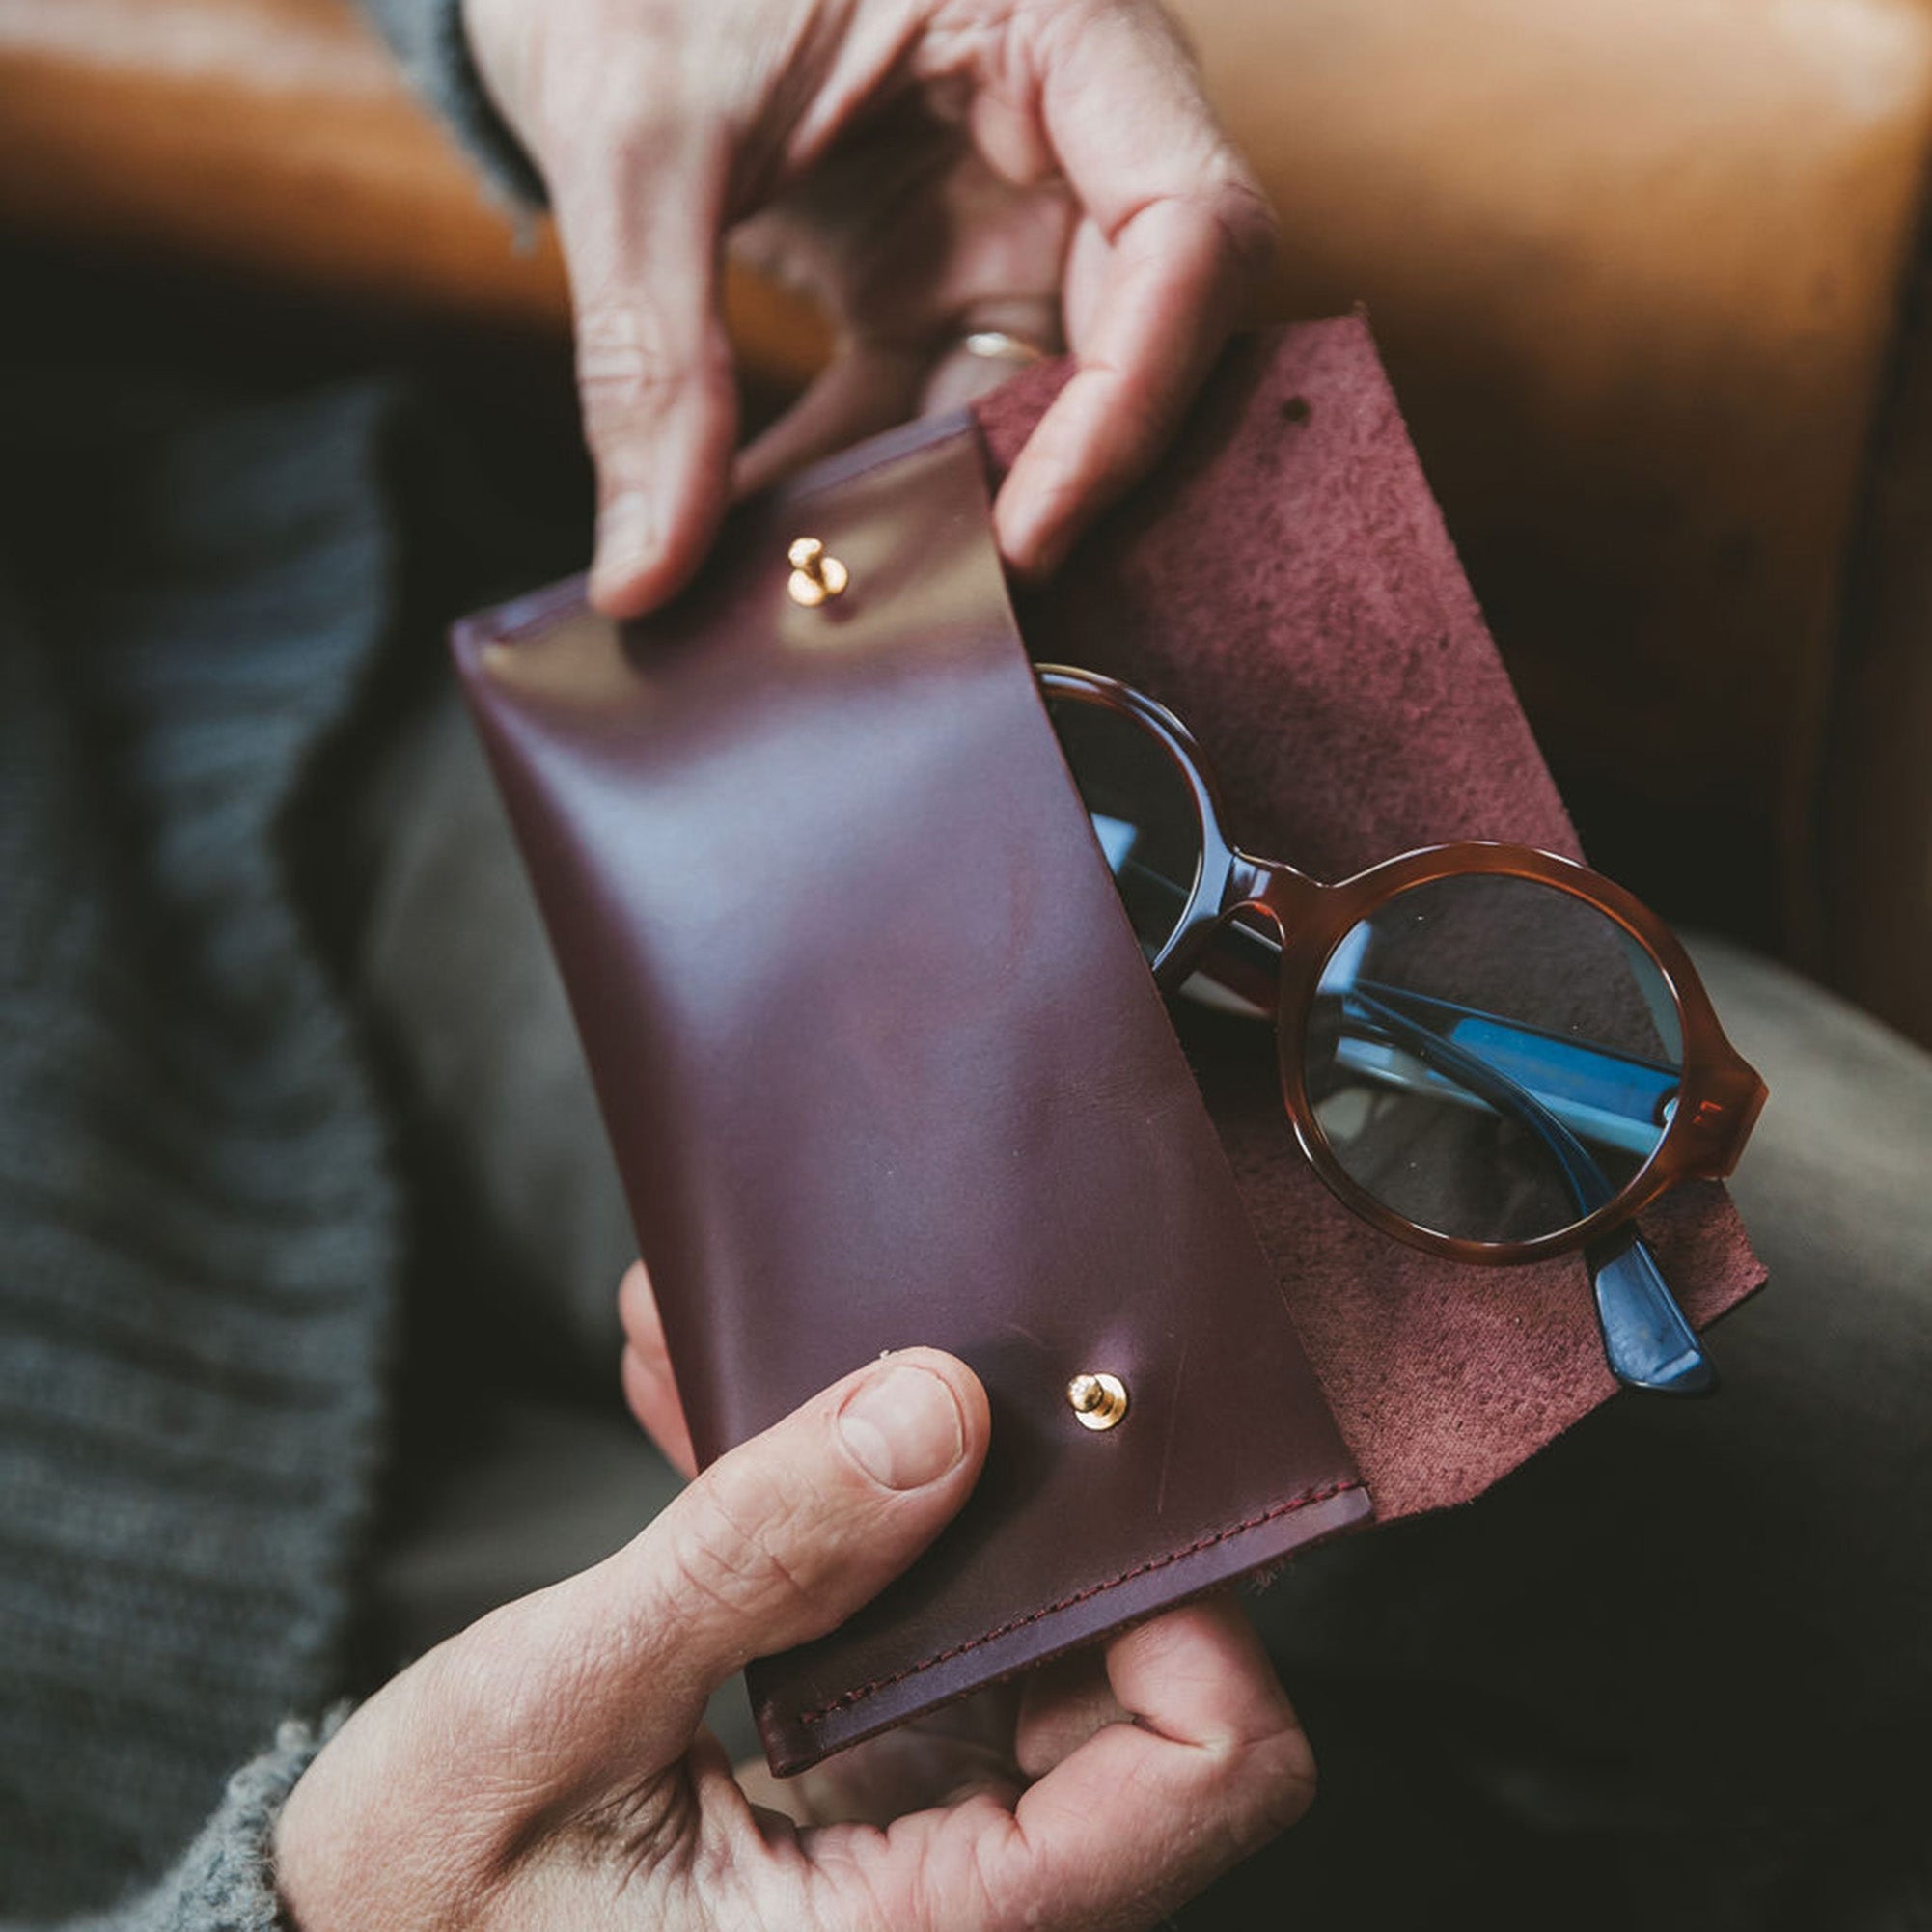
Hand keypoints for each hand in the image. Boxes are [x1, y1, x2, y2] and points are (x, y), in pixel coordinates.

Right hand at [273, 1274, 1313, 1930]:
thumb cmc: (414, 1902)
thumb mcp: (548, 1716)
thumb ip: (748, 1562)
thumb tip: (940, 1407)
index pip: (1205, 1776)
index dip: (1192, 1607)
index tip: (1078, 1465)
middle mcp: (954, 1897)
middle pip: (1136, 1671)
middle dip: (1028, 1498)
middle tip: (923, 1342)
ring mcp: (918, 1826)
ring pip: (1017, 1621)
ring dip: (907, 1476)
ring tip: (760, 1354)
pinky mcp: (862, 1772)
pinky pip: (912, 1618)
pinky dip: (837, 1514)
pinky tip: (714, 1411)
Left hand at [462, 0, 1276, 615]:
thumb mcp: (635, 134)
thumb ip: (651, 359)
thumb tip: (647, 577)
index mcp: (1059, 25)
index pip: (1189, 227)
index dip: (1134, 397)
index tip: (1029, 537)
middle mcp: (1063, 129)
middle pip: (1133, 338)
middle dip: (1040, 483)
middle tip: (935, 607)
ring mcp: (1001, 212)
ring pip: (1025, 402)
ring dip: (930, 505)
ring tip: (822, 590)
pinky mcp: (932, 273)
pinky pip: (926, 409)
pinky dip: (854, 480)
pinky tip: (757, 544)